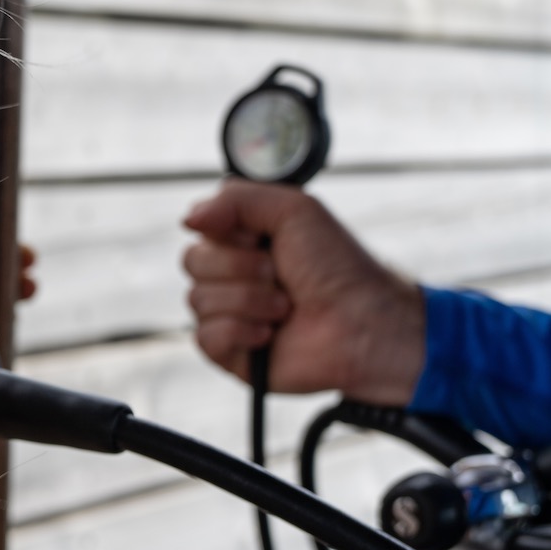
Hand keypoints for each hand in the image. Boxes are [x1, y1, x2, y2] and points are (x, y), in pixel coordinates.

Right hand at [181, 180, 425, 404]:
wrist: (363, 323)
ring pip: (198, 299)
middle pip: (192, 261)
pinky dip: (240, 331)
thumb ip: (236, 198)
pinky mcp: (228, 350)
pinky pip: (205, 335)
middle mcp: (231, 275)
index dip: (227, 232)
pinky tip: (270, 335)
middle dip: (240, 267)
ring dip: (249, 301)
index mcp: (243, 240)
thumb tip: (187, 218)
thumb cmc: (338, 267)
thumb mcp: (294, 209)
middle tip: (279, 274)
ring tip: (285, 308)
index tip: (259, 236)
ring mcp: (228, 313)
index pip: (201, 227)